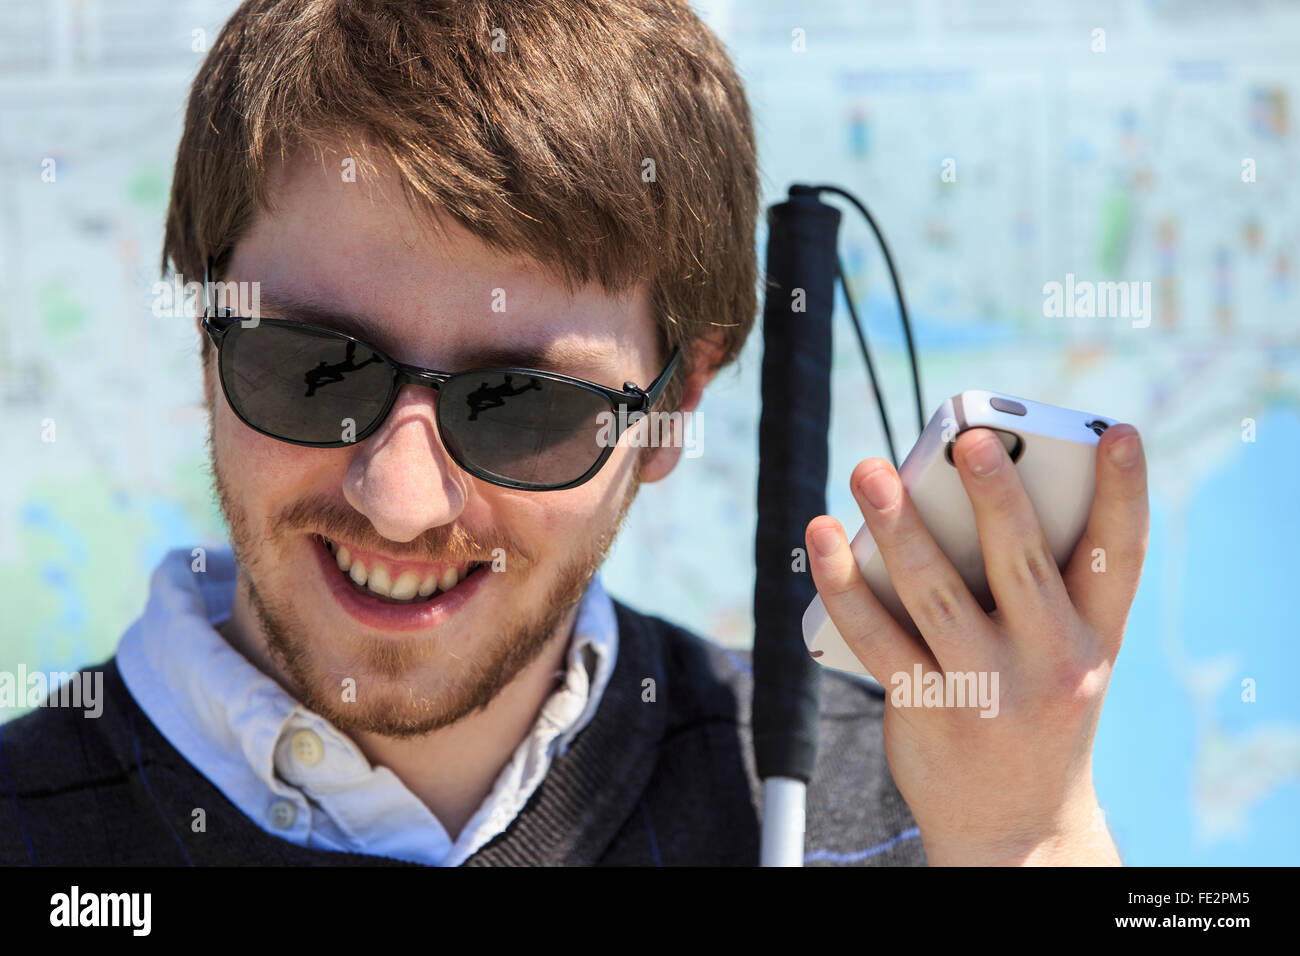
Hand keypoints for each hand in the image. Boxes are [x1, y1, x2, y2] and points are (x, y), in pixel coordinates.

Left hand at [805, 424, 1147, 864]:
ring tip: (870, 469)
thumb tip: (943, 494)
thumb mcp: (1061, 655)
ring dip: (898, 527)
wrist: (1016, 826)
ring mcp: (989, 691)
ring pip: (936, 594)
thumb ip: (1031, 583)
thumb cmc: (1033, 708)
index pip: (1121, 558)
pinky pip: (877, 636)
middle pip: (1021, 564)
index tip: (1119, 433)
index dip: (1126, 493)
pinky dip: (843, 583)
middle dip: (996, 496)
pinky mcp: (928, 710)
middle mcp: (1053, 662)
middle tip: (969, 438)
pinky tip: (823, 537)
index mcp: (1096, 637)